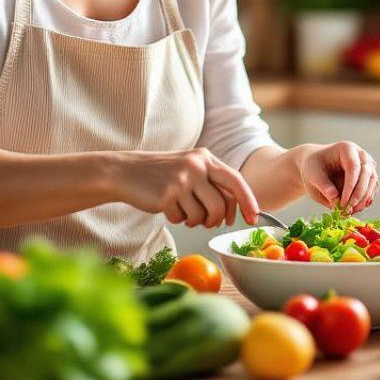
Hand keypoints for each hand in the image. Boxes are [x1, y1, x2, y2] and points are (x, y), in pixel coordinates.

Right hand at [110, 148, 258, 228]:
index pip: (235, 181)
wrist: (125, 172)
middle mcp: (195, 166)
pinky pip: (182, 219)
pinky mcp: (167, 195)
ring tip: (184, 213)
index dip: (248, 201)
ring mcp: (181, 180)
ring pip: (203, 215)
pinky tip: (167, 208)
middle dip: (217, 220)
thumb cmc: (162, 175)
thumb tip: (237, 207)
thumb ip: (212, 182)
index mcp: (205, 157)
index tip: (254, 217)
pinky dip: (177, 219)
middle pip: (221, 205)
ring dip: (195, 221)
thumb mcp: (190, 168)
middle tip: (208, 222)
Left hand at [296, 141, 377, 213]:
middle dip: (358, 195)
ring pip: (372, 182)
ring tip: (350, 212)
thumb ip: (322, 185)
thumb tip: (334, 197)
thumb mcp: (312, 175)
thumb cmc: (314, 168)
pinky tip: (356, 209)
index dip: (350, 186)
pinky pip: (372, 188)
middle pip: (367, 174)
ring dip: (363, 199)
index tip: (343, 203)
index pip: (353, 167)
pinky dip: (365, 200)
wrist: (317, 167)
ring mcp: (367, 164)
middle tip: (347, 210)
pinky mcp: (369, 176)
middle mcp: (361, 154)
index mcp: (346, 148)